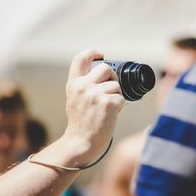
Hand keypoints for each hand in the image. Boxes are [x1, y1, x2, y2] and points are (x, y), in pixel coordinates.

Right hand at [60, 49, 124, 165]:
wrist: (81, 143)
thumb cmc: (81, 123)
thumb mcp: (75, 99)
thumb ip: (85, 86)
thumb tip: (105, 74)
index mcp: (74, 84)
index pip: (80, 58)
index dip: (92, 52)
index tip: (101, 55)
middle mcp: (83, 87)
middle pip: (106, 68)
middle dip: (112, 78)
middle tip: (111, 89)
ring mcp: (95, 94)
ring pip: (116, 85)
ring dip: (116, 96)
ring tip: (107, 109)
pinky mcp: (107, 103)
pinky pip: (121, 98)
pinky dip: (119, 107)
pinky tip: (110, 115)